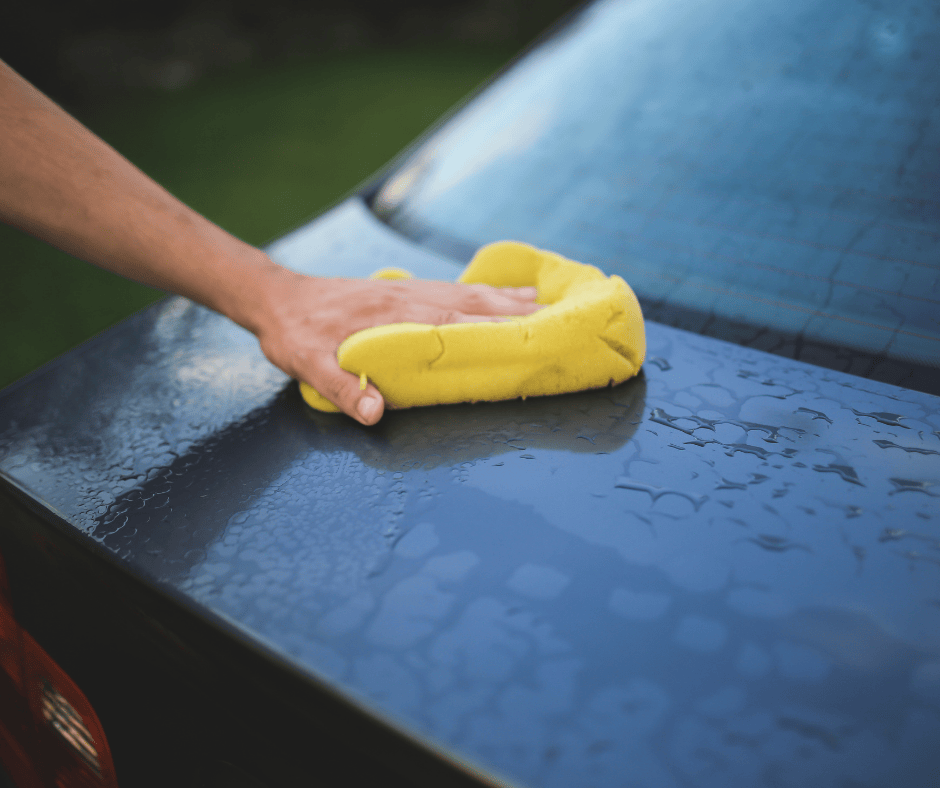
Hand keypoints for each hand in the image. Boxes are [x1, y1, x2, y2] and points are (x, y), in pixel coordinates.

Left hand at [248, 265, 541, 425]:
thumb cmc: (295, 334)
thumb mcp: (307, 364)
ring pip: (469, 293)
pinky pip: (455, 289)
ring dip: (508, 299)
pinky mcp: (406, 290)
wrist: (277, 297)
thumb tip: (375, 414)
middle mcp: (410, 297)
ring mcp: (410, 290)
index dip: (494, 329)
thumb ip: (342, 387)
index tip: (530, 337)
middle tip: (557, 322)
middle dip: (516, 313)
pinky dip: (486, 291)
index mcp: (393, 316)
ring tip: (545, 306)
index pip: (454, 322)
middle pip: (473, 303)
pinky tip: (503, 295)